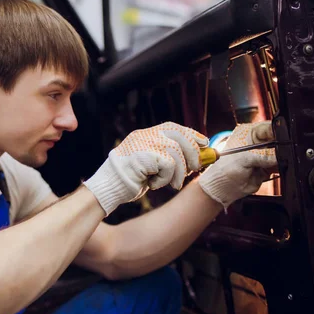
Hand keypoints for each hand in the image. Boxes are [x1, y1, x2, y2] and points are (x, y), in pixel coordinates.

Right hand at [83, 122, 208, 214]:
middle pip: (179, 136)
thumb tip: (198, 157)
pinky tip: (154, 184)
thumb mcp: (151, 163)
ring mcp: (143, 143)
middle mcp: (144, 135)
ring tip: (171, 184)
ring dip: (178, 173)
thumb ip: (168, 156)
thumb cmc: (131, 179)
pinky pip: (168, 165)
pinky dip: (165, 179)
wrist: (109, 187)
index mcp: (145, 134)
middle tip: (193, 169)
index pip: (174, 127)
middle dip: (192, 154)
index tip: (204, 144)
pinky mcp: (143, 155)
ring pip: (176, 152)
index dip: (192, 134)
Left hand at [198, 121, 277, 208]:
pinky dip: (281, 167)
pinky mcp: (267, 166)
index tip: (286, 139)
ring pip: (281, 153)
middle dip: (282, 146)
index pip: (270, 126)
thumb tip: (281, 155)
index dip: (280, 131)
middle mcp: (257, 141)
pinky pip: (280, 165)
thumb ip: (265, 156)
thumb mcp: (245, 159)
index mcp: (248, 132)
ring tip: (272, 163)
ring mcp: (263, 154)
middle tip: (278, 154)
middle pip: (279, 139)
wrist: (221, 188)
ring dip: (281, 158)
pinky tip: (274, 169)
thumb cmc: (223, 170)